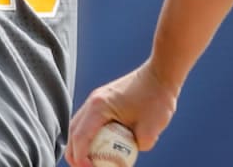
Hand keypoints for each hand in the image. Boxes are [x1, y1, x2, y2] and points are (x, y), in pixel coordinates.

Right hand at [65, 60, 179, 166]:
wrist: (160, 74)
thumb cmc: (157, 99)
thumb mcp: (151, 130)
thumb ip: (137, 147)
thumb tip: (128, 157)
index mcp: (99, 108)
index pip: (80, 138)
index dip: (81, 158)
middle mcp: (92, 103)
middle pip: (72, 133)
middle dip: (75, 156)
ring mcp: (94, 101)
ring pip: (76, 128)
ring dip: (80, 147)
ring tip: (91, 162)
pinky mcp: (100, 102)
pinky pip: (86, 123)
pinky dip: (87, 137)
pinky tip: (98, 147)